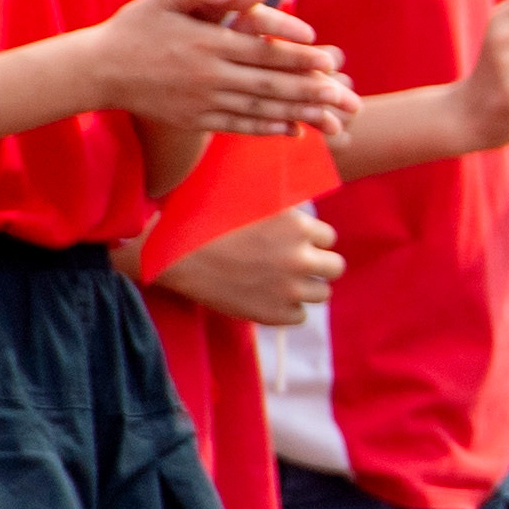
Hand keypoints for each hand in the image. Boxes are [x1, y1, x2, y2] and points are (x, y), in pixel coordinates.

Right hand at [89, 0, 347, 134]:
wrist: (98, 69)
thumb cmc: (137, 26)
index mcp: (208, 43)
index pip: (264, 51)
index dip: (300, 56)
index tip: (330, 60)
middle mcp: (209, 76)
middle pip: (271, 86)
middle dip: (313, 92)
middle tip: (349, 98)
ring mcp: (203, 102)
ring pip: (261, 110)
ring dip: (300, 115)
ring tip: (334, 120)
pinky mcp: (196, 120)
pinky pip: (239, 126)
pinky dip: (268, 130)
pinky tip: (294, 130)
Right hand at [153, 200, 341, 327]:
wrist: (173, 256)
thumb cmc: (205, 220)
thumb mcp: (249, 198)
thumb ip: (281, 203)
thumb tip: (305, 191)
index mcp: (298, 226)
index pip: (329, 238)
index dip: (311, 240)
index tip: (294, 242)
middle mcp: (299, 258)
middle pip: (336, 267)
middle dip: (318, 264)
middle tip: (296, 263)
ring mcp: (288, 289)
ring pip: (322, 294)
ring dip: (306, 288)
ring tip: (282, 281)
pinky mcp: (274, 314)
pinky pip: (299, 316)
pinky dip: (287, 309)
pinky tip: (267, 297)